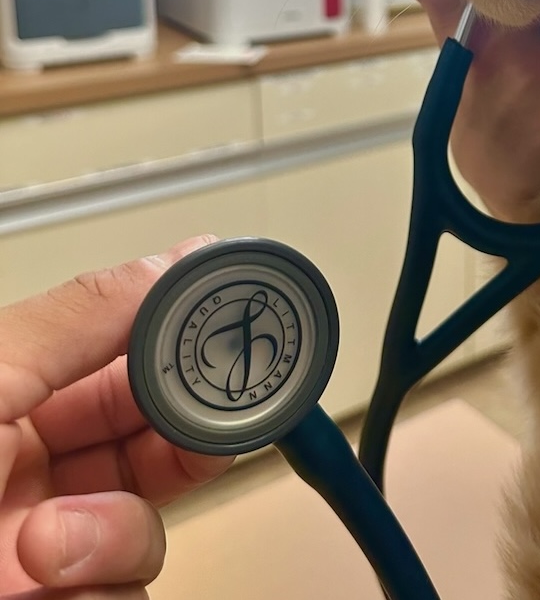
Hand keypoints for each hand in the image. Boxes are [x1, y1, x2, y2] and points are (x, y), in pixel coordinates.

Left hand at [0, 236, 233, 597]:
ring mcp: (42, 552)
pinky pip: (128, 596)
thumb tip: (174, 262)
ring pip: (148, 525)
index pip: (118, 353)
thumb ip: (79, 320)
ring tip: (48, 542)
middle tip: (214, 423)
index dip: (179, 338)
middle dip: (184, 432)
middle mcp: (25, 471)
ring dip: (117, 533)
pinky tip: (43, 587)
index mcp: (3, 397)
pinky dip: (101, 589)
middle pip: (150, 436)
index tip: (229, 326)